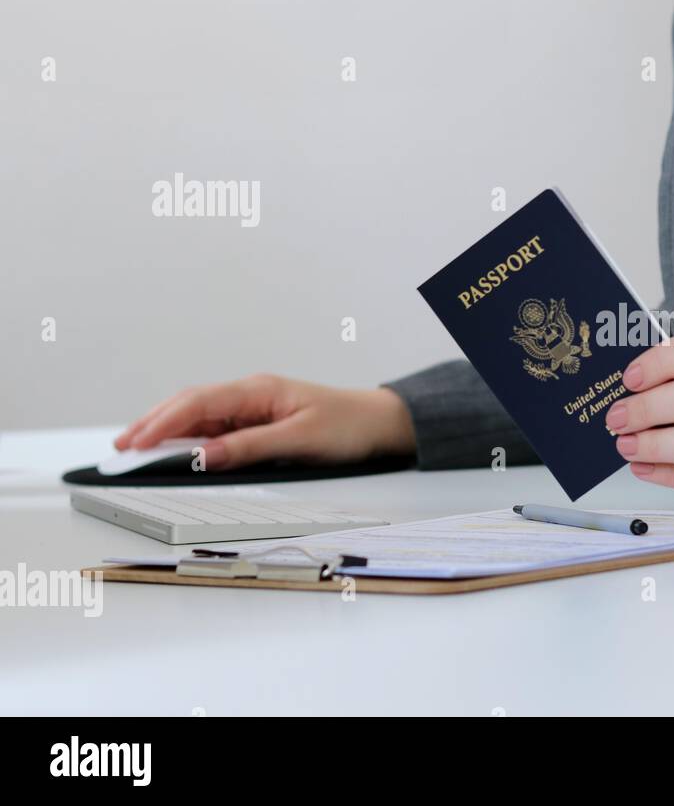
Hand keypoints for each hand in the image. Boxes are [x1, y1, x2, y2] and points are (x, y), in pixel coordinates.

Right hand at [113, 374, 416, 470]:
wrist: (379, 424)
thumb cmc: (347, 426)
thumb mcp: (299, 440)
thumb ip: (250, 448)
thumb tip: (203, 457)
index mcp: (259, 390)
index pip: (199, 402)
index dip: (163, 422)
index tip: (136, 442)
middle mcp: (251, 394)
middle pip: (190, 405)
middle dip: (153, 423)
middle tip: (120, 447)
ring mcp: (253, 407)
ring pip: (199, 415)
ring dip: (166, 429)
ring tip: (134, 448)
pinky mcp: (258, 421)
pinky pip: (216, 427)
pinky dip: (189, 437)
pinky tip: (172, 448)